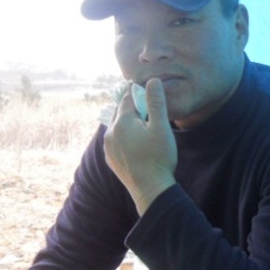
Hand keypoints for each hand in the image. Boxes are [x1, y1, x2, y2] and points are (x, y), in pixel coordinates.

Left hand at [103, 78, 176, 214]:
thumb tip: (152, 81)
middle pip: (120, 113)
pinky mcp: (110, 159)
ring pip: (117, 127)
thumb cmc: (159, 157)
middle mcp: (110, 133)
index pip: (127, 99)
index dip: (137, 93)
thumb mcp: (161, 127)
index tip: (145, 90)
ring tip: (142, 126)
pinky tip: (135, 143)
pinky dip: (124, 138)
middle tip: (145, 108)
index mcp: (122, 122)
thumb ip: (155, 102)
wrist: (150, 188)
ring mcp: (108, 147)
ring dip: (128, 124)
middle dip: (132, 109)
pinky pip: (115, 141)